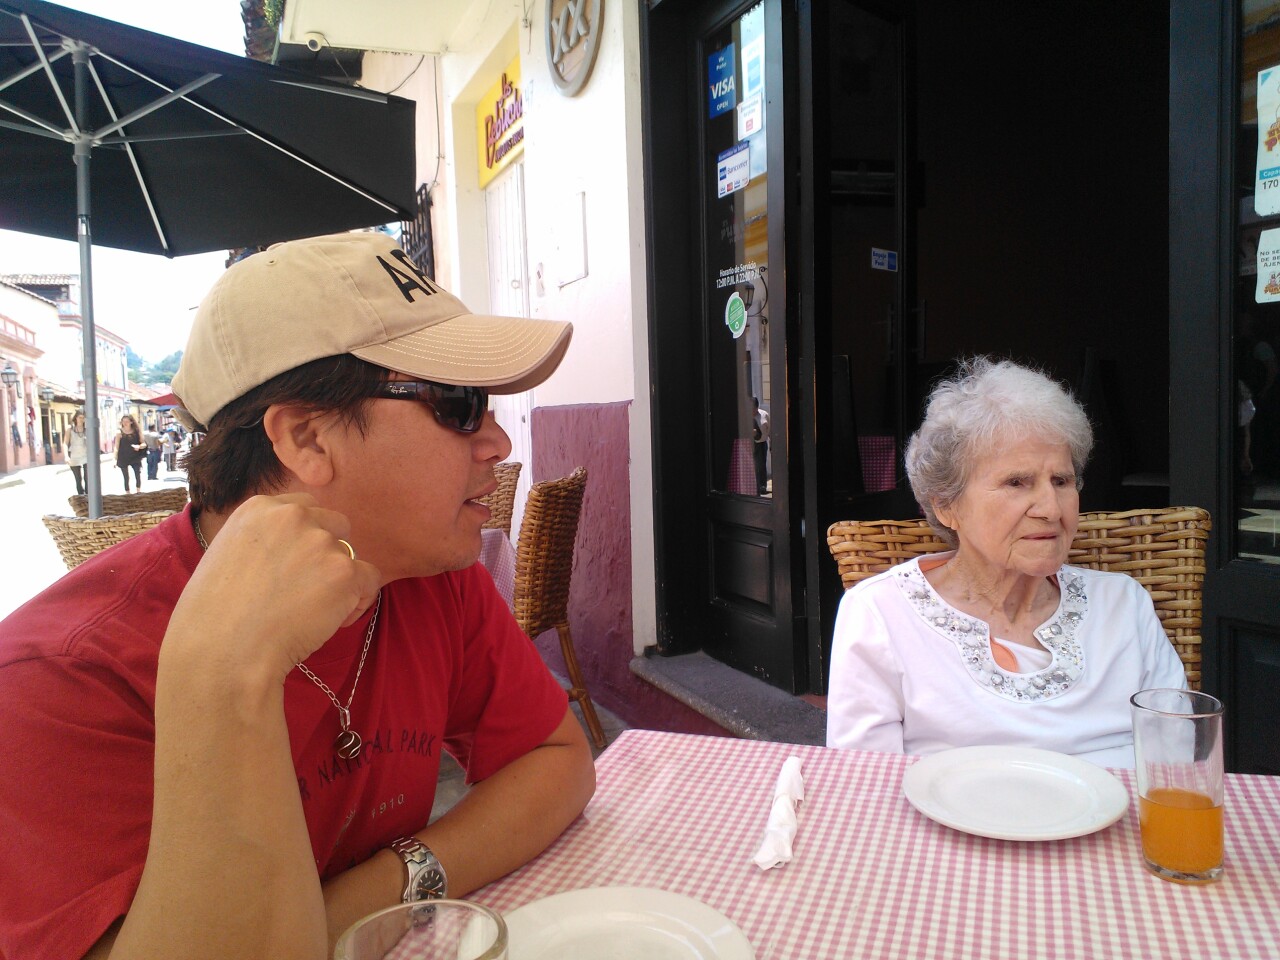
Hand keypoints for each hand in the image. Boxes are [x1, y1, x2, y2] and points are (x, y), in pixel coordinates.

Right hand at [164, 494, 381, 682]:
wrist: (222, 651)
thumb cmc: (215, 617)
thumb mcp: (226, 555)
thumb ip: (262, 541)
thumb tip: (291, 551)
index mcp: (259, 508)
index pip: (304, 509)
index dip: (306, 540)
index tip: (293, 569)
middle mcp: (292, 516)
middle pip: (335, 526)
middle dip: (328, 555)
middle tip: (305, 591)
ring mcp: (320, 542)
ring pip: (351, 557)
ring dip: (340, 583)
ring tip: (311, 614)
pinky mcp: (344, 572)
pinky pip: (370, 580)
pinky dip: (358, 602)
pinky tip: (332, 622)